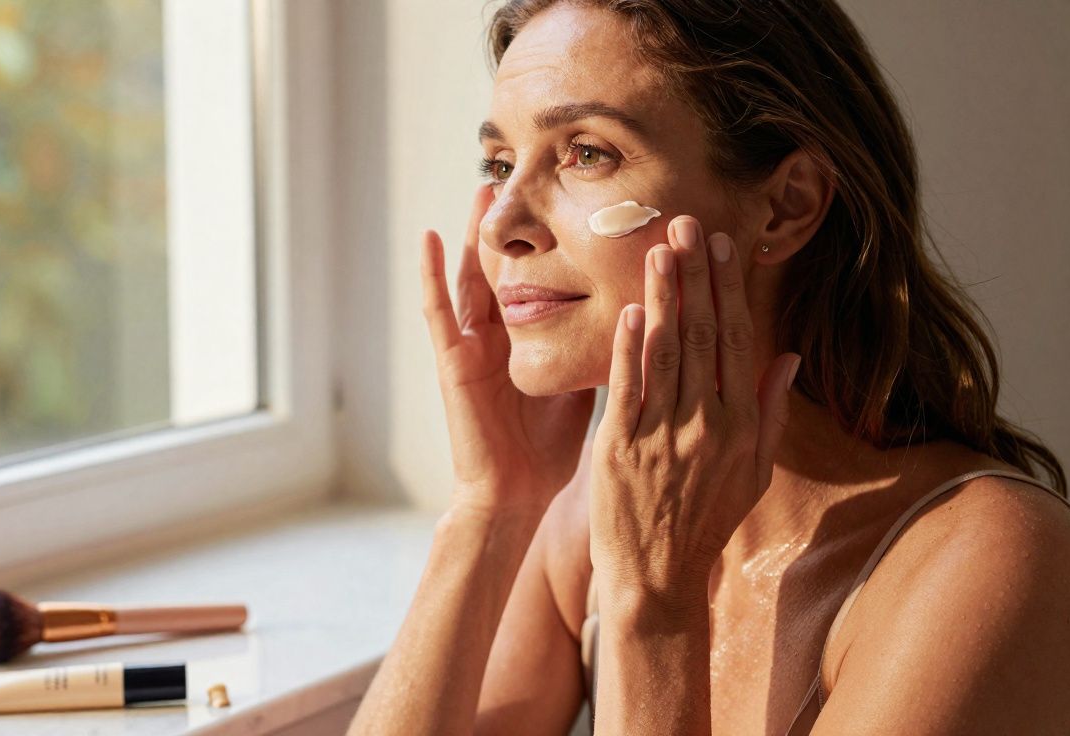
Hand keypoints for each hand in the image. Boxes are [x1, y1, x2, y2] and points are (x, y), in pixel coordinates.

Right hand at [421, 185, 595, 514]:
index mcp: (526, 341)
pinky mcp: (451, 361)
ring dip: (473, 232)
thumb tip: (641, 318)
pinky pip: (438, 311)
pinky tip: (428, 237)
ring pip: (472, 276)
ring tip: (484, 188)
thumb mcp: (580, 385)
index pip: (539, 278)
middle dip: (514, 224)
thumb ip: (596, 351)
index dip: (550, 242)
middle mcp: (497, 336)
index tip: (573, 200)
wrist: (514, 492)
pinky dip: (430, 274)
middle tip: (527, 174)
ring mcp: (471, 345)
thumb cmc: (546, 449)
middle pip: (506, 268)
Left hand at [588, 216, 800, 608]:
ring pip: (665, 352)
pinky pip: (625, 387)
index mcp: (742, 426)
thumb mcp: (754, 472)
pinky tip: (629, 310)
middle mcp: (707, 425)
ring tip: (657, 249)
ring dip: (663, 297)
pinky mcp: (619, 447)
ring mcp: (662, 435)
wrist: (658, 575)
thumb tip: (787, 356)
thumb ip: (771, 411)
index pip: (737, 341)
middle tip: (687, 225)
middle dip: (696, 276)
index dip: (729, 289)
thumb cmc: (706, 521)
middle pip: (703, 335)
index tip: (723, 246)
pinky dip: (628, 347)